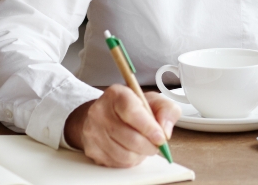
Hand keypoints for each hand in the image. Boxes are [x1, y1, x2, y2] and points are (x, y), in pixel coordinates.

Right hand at [63, 85, 181, 167]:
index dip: (149, 127)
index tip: (160, 137)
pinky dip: (129, 160)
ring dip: (140, 154)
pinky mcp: (91, 149)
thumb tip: (165, 131)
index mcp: (117, 95)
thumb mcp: (153, 101)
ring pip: (124, 154)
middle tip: (156, 144)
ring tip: (143, 145)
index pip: (132, 112)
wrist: (104, 115)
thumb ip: (166, 110)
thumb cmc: (132, 108)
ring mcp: (93, 132)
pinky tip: (130, 150)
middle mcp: (100, 112)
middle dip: (149, 145)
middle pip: (130, 138)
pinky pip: (117, 163)